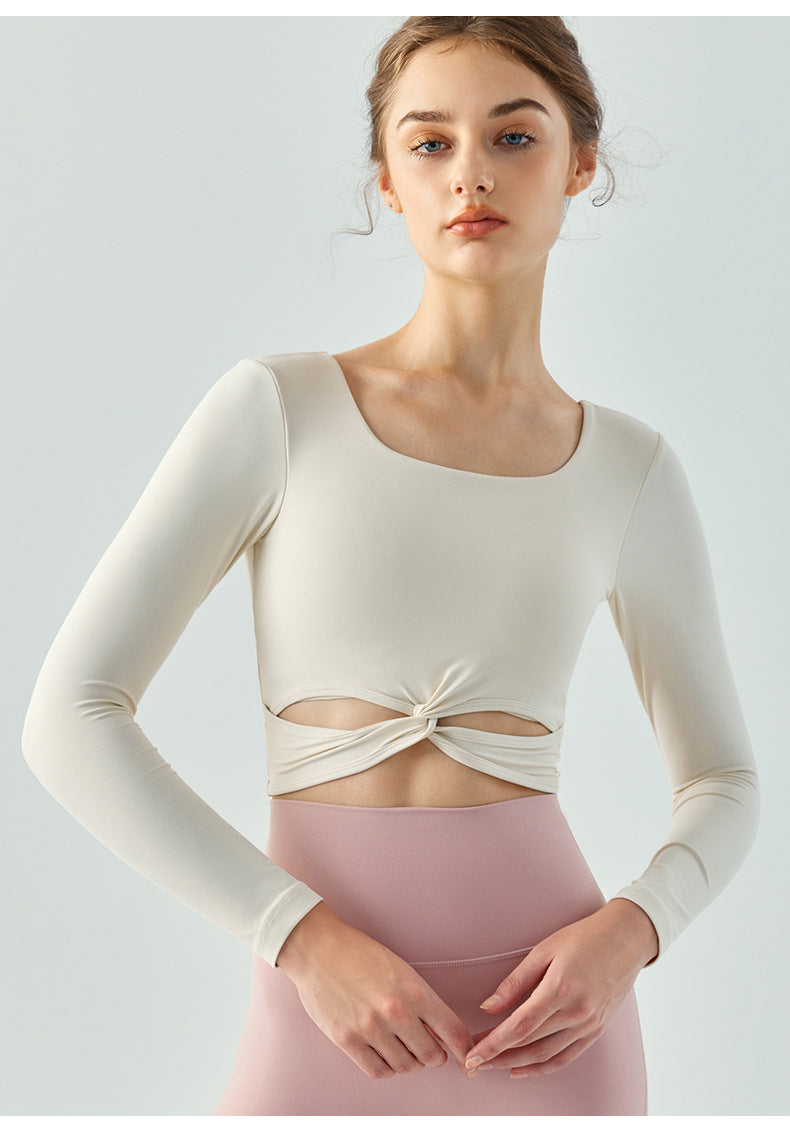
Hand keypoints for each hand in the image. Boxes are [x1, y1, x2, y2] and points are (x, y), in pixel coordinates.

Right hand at [276, 901, 473, 1079]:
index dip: (464, 1050)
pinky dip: (386, 1067)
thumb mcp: (400, 970)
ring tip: (400, 1047)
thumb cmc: (360, 954)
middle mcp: (396, 1012)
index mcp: (415, 990)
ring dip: (408, 1062)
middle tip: (426, 1048)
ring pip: (405, 1067)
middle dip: (433, 1056)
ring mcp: (371, 1028)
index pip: (453, 1031)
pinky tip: (382, 1053)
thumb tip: (439, 1033)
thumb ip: (421, 1002)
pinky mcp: (348, 1040)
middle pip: (431, 1056)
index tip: (467, 1058)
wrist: (318, 948)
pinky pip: (378, 1071)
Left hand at [462, 900, 658, 1078]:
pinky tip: (521, 1069)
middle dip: (497, 1056)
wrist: (626, 940)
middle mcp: (576, 1012)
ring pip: (545, 1055)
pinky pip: (566, 1057)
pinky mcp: (596, 1030)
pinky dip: (542, 1067)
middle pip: (529, 1044)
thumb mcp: (544, 950)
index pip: (519, 1026)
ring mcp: (588, 1024)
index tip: (471, 1055)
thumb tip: (487, 1006)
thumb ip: (515, 981)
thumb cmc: (583, 937)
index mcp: (560, 989)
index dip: (493, 1044)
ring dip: (515, 1064)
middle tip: (472, 1060)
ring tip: (490, 1065)